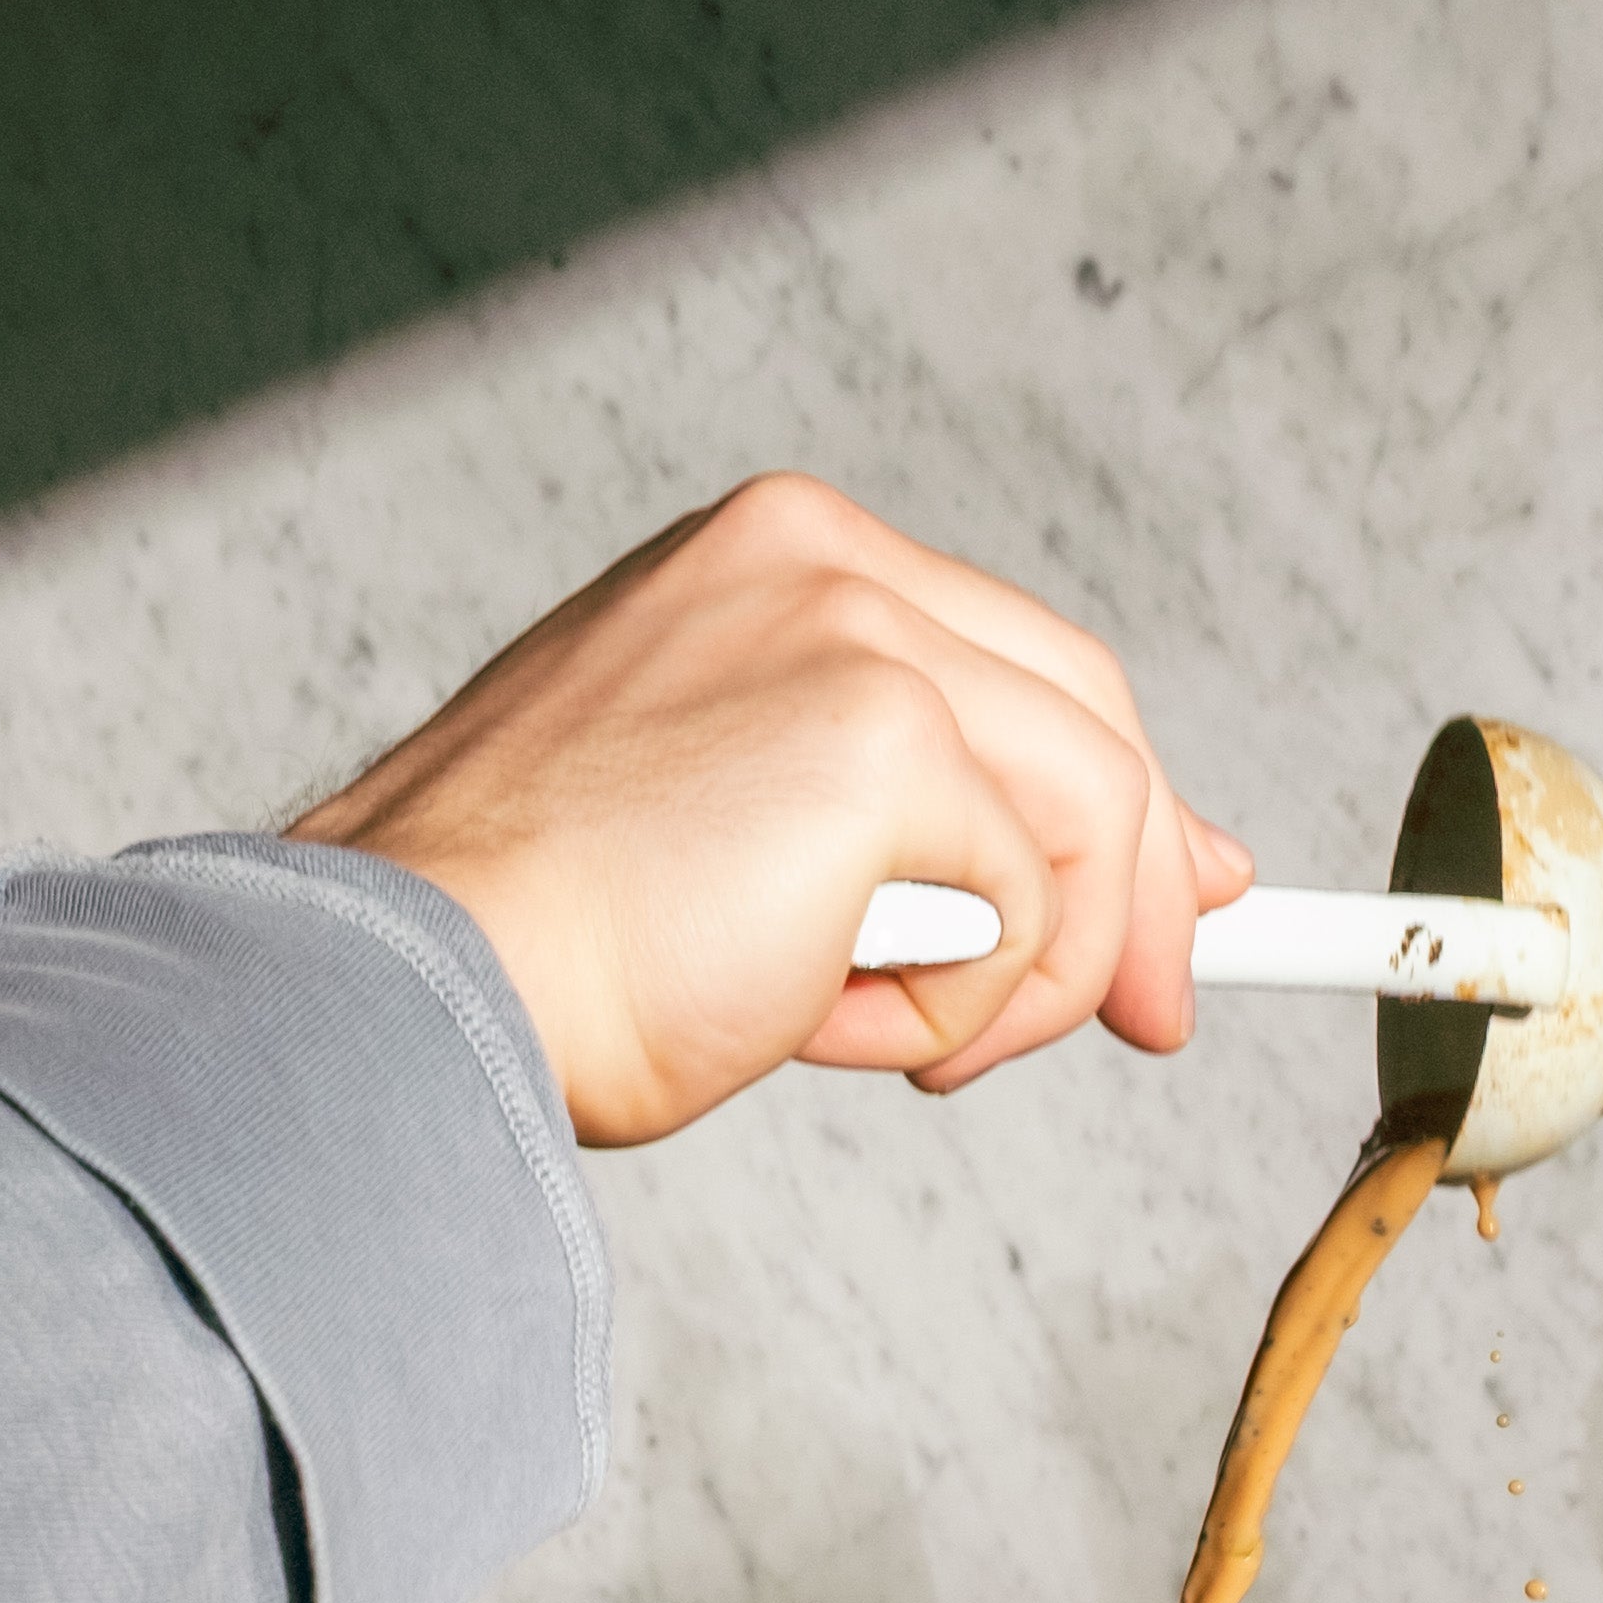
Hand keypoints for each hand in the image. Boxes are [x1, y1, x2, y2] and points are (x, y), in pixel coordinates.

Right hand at [287, 474, 1253, 1148]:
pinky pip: (1026, 906)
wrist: (422, 982)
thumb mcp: (732, 840)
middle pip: (1087, 712)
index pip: (1007, 657)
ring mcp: (856, 629)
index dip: (1112, 789)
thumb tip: (1066, 892)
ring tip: (905, 1045)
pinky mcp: (885, 736)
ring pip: (1084, 812)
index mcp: (771, 562)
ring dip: (1031, 975)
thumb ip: (896, 831)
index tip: (1180, 891)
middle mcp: (821, 557)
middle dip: (1144, 887)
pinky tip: (834, 1028)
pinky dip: (963, 1007)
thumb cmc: (536, 945)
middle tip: (1156, 1019)